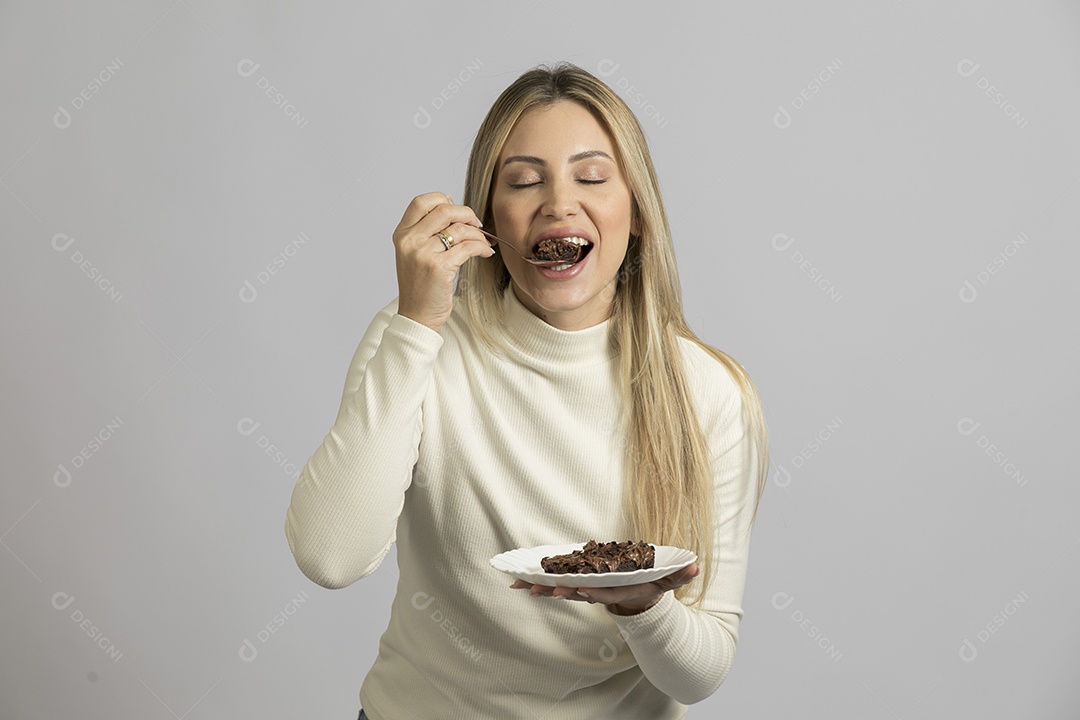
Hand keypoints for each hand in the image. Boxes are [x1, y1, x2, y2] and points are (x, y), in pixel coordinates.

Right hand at [392, 192, 494, 331]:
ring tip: (484, 243)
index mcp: (402, 235)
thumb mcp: (414, 254)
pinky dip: (481, 247)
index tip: (456, 208)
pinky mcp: (439, 267)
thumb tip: (452, 207)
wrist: (417, 316)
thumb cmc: (420, 286)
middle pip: (444, 209)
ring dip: (478, 234)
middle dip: (467, 214)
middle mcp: (410, 241)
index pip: (421, 202)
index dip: (442, 199)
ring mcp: (423, 253)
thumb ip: (426, 232)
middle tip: (478, 224)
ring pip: (459, 228)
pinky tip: (485, 252)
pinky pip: (468, 247)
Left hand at [510, 562, 699, 614]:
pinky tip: (518, 581)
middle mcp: (597, 592)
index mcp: (616, 590)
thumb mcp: (666, 581)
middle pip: (575, 592)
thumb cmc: (649, 587)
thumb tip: (695, 566)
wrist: (635, 599)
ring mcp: (584, 590)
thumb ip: (679, 575)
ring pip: (560, 589)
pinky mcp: (576, 584)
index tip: (576, 588)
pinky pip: (554, 584)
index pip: (601, 593)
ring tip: (520, 585)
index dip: (588, 591)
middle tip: (539, 589)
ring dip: (541, 588)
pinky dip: (538, 583)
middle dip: (557, 590)